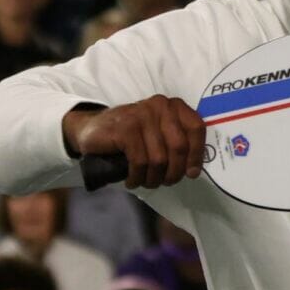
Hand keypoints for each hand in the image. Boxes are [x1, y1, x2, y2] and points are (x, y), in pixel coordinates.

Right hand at [62, 96, 206, 189]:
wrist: (92, 129)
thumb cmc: (130, 136)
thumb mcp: (157, 134)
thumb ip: (176, 143)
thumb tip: (193, 170)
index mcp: (172, 106)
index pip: (196, 128)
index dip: (197, 154)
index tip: (191, 173)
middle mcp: (159, 106)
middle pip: (179, 147)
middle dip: (173, 172)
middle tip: (163, 182)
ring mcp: (141, 116)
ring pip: (159, 159)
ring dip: (153, 178)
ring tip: (145, 182)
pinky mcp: (125, 129)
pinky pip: (140, 162)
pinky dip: (137, 177)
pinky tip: (132, 180)